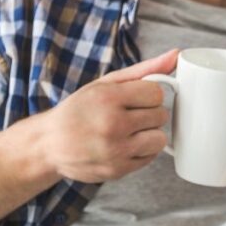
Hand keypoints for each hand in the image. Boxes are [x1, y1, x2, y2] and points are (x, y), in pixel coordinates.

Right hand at [38, 49, 178, 182]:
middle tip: (129, 115)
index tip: (136, 99)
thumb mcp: (106, 83)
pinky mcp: (117, 170)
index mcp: (108, 98)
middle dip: (149, 113)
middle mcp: (112, 125)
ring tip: (130, 131)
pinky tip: (125, 145)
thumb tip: (176, 55)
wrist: (49, 144)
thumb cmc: (80, 110)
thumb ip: (144, 70)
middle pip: (160, 115)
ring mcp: (115, 150)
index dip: (148, 95)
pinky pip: (150, 157)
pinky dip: (142, 151)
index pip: (156, 93)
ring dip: (149, 134)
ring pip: (160, 139)